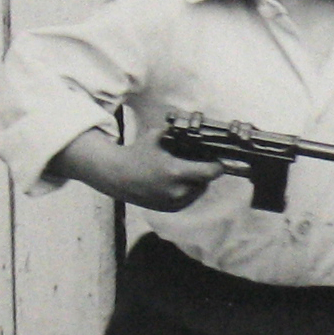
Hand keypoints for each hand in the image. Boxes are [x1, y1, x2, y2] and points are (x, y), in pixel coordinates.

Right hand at [50, 115, 224, 211]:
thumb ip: (179, 132)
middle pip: (206, 180)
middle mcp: (178, 191)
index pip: (212, 171)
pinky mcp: (170, 209)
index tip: (216, 158)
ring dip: (197, 180)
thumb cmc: (138, 153)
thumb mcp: (158, 136)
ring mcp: (174, 202)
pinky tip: (179, 179)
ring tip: (186, 169)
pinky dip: (188, 189)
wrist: (117, 176)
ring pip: (199, 190)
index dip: (217, 164)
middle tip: (200, 160)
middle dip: (205, 170)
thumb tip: (198, 125)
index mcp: (176, 172)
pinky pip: (189, 198)